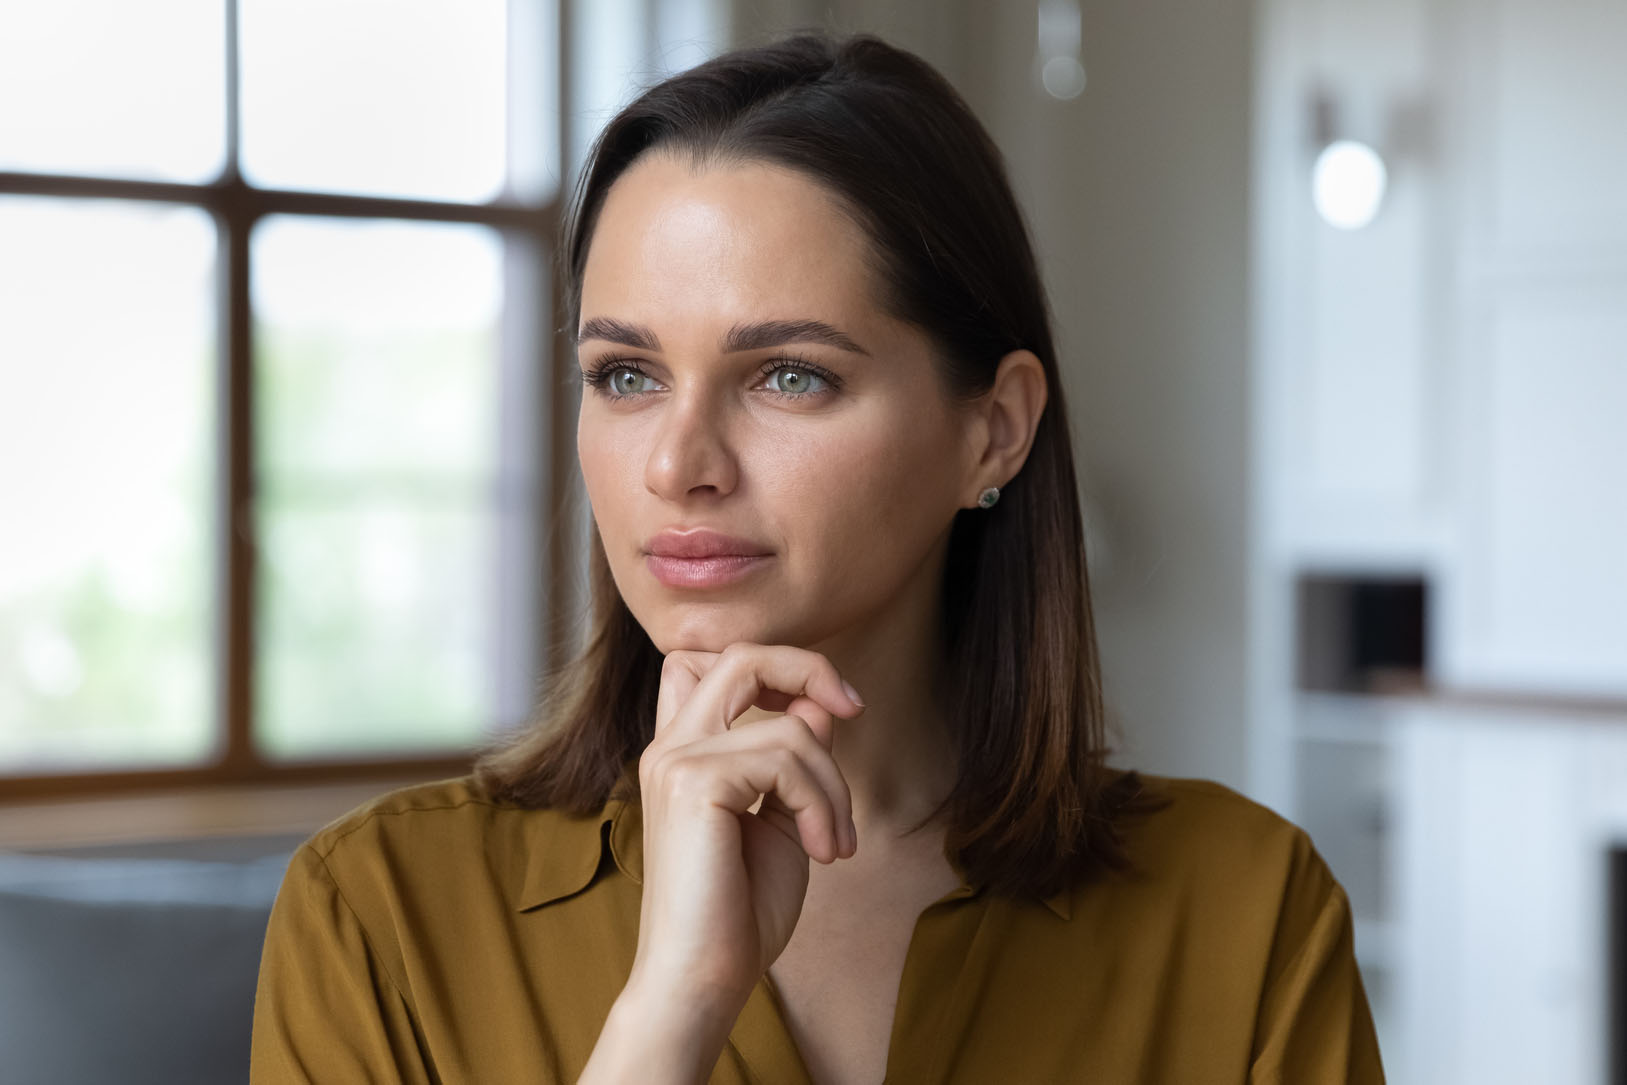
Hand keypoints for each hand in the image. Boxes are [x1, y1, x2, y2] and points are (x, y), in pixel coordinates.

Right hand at [626, 642, 864, 1015]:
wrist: (701, 981)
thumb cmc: (737, 914)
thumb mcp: (780, 819)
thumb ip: (792, 759)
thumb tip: (820, 704)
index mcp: (682, 753)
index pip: (712, 663)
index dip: (775, 665)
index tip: (831, 706)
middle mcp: (670, 747)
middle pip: (739, 656)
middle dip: (807, 668)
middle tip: (852, 709)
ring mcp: (675, 760)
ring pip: (787, 727)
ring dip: (833, 785)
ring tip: (834, 843)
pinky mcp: (693, 781)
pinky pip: (786, 759)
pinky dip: (822, 803)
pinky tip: (822, 850)